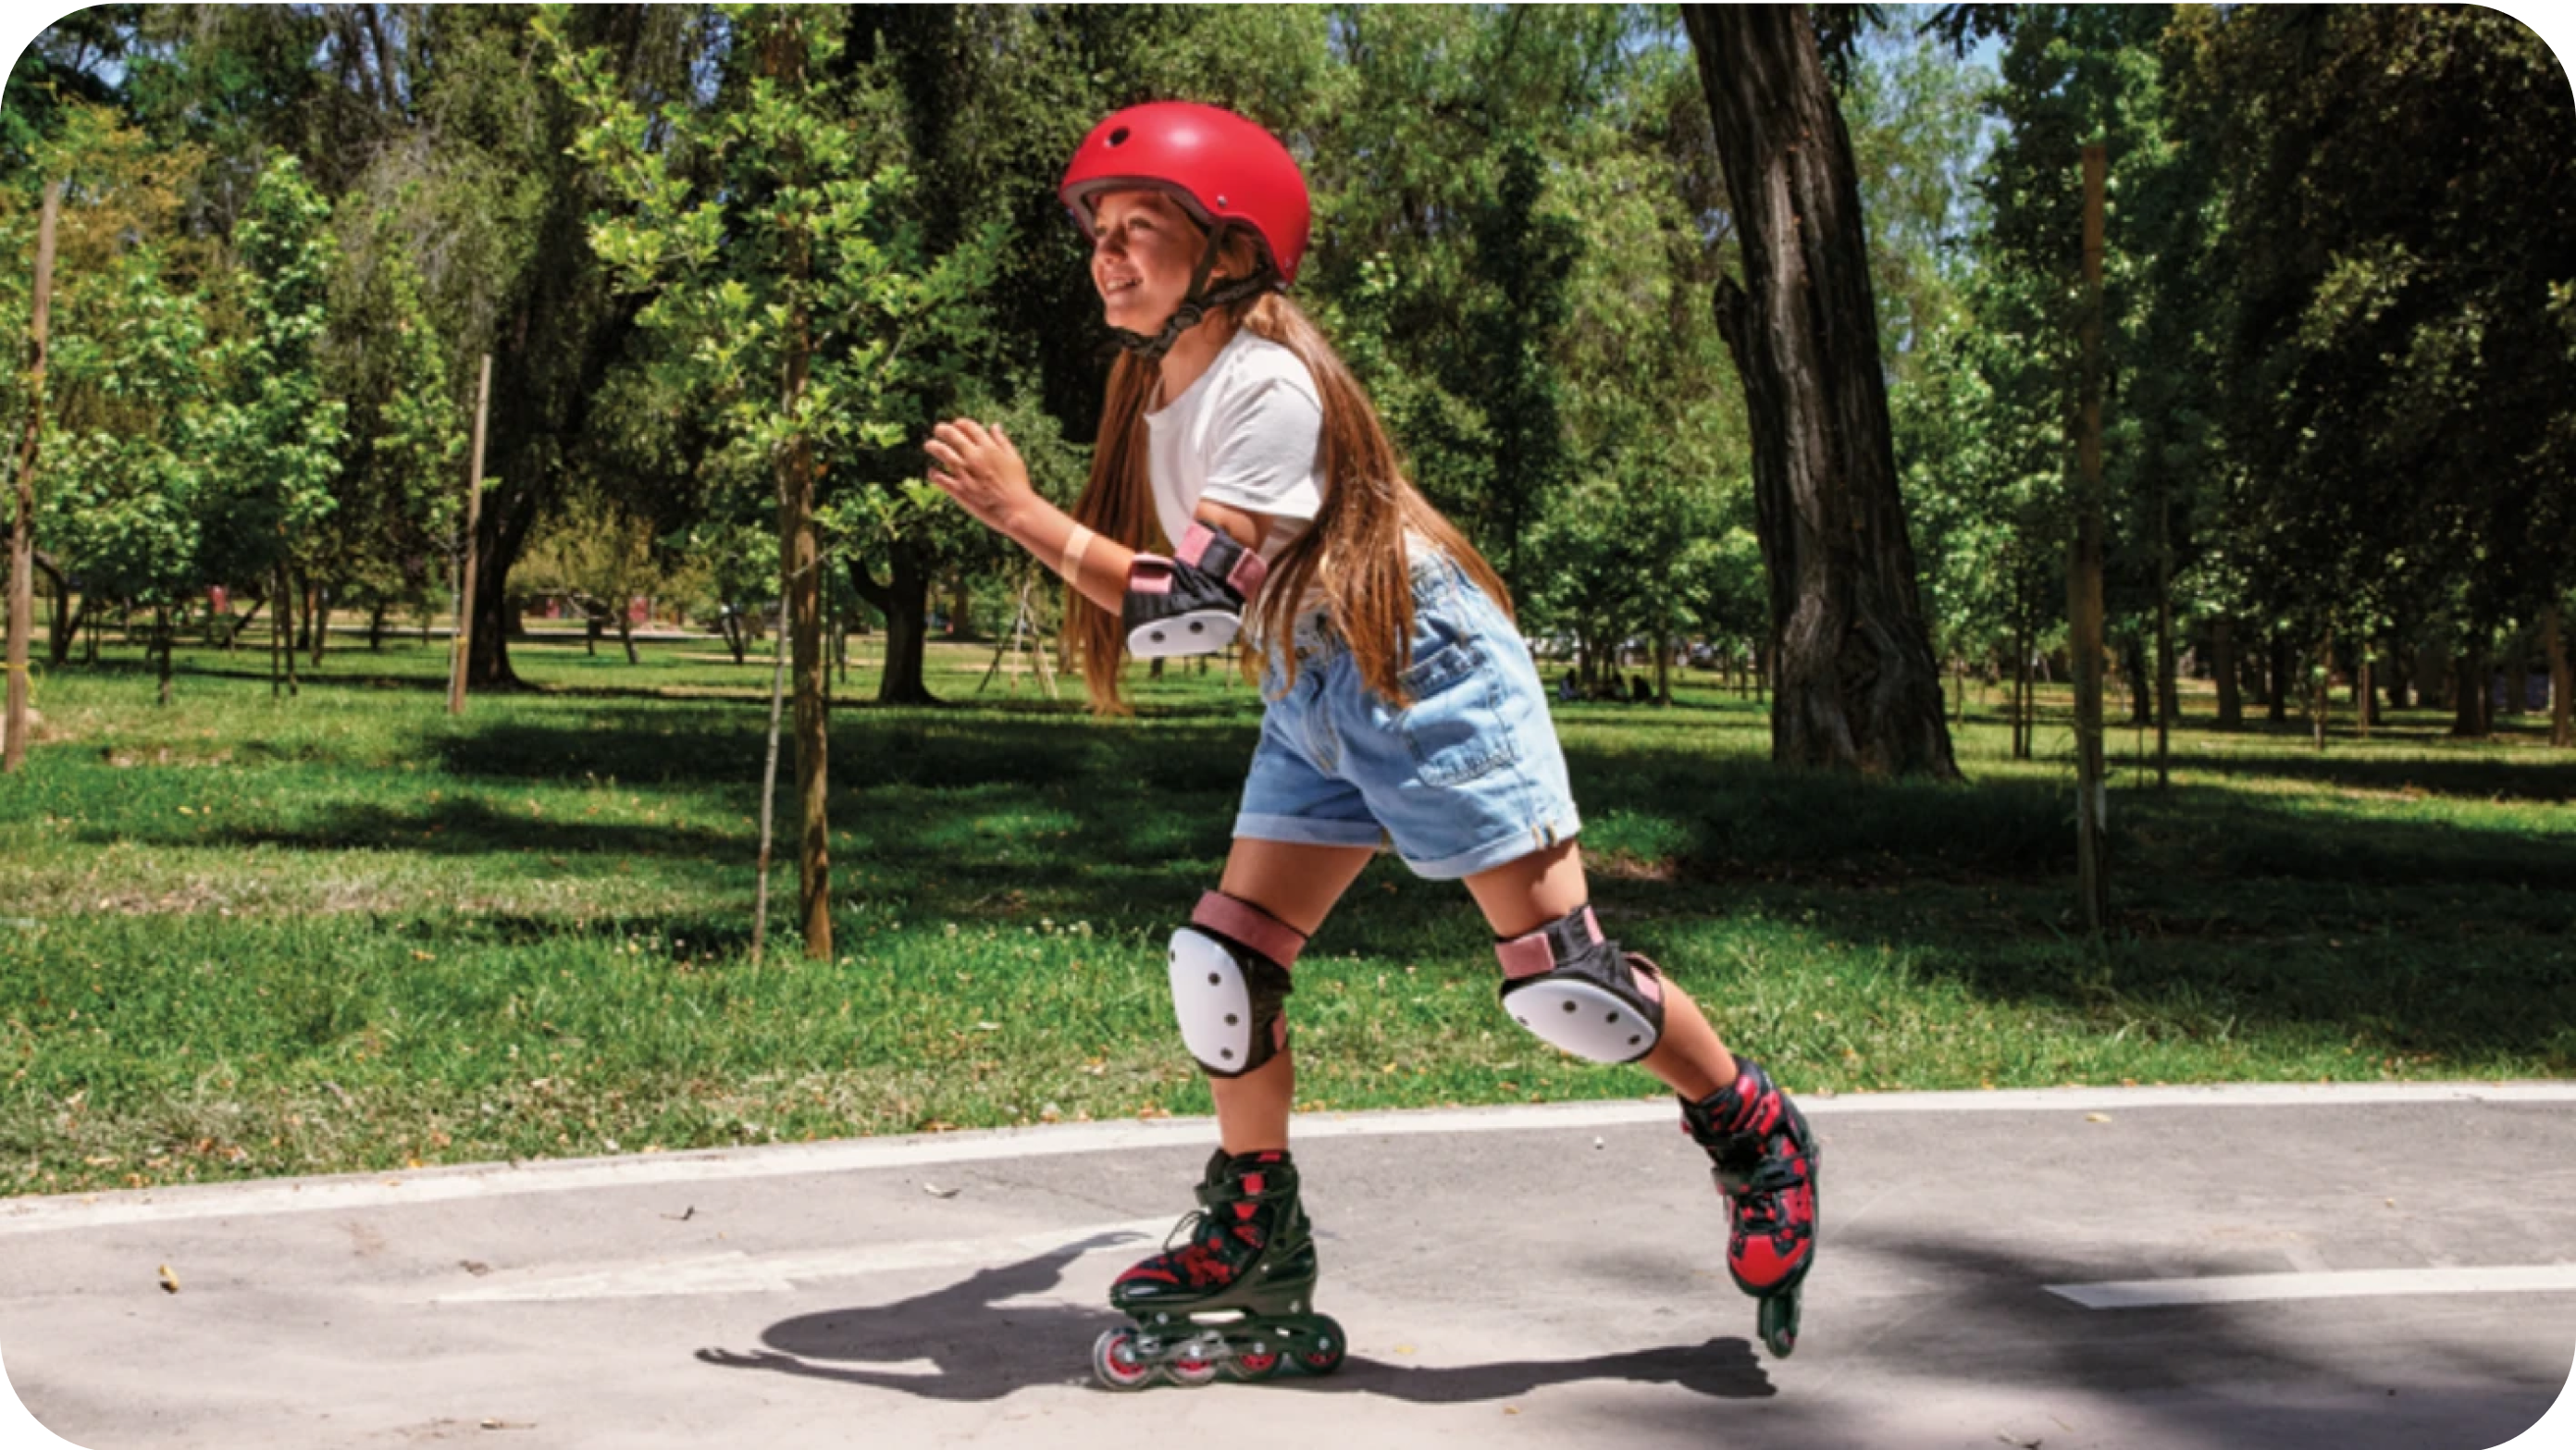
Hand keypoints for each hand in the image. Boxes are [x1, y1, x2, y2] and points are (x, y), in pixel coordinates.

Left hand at [924, 418, 1034, 536]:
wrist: (1016, 510)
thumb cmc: (1018, 485)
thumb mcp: (1014, 459)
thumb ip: (1003, 441)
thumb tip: (995, 426)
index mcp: (989, 448)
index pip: (969, 427)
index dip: (960, 423)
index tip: (956, 424)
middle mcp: (975, 457)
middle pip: (952, 436)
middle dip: (942, 430)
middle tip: (938, 429)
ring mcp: (965, 473)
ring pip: (943, 453)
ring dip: (933, 446)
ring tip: (929, 445)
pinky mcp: (959, 490)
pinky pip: (940, 479)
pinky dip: (933, 473)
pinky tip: (932, 471)